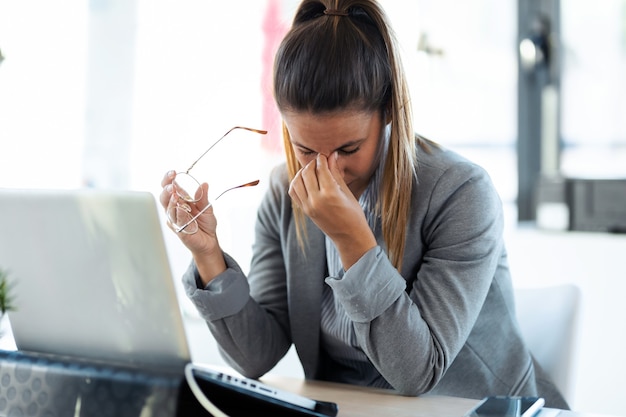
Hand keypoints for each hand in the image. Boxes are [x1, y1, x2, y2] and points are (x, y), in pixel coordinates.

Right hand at [160, 170, 225, 283]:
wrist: (209, 241)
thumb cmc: (206, 224)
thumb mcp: (207, 208)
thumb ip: (203, 197)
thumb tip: (204, 184)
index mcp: (181, 201)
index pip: (171, 187)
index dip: (169, 180)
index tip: (172, 172)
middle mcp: (176, 209)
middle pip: (165, 197)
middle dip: (166, 189)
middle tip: (171, 184)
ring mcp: (176, 219)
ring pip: (168, 208)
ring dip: (170, 200)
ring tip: (174, 193)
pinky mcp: (179, 229)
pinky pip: (176, 220)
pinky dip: (178, 213)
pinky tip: (180, 207)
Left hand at [288, 154, 376, 268]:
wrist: (349, 237)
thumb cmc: (354, 214)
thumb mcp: (347, 192)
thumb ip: (336, 173)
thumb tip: (332, 155)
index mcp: (330, 194)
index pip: (321, 169)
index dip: (322, 159)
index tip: (325, 154)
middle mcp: (316, 200)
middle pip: (307, 173)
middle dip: (312, 164)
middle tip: (319, 161)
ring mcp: (308, 206)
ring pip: (297, 181)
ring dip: (302, 172)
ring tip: (312, 170)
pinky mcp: (305, 211)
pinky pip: (294, 192)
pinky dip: (296, 183)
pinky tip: (305, 180)